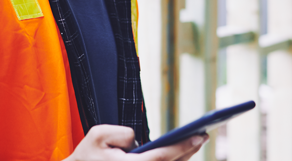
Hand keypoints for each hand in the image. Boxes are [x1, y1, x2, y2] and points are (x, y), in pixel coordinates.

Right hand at [65, 125, 207, 160]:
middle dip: (189, 150)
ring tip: (195, 142)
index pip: (162, 157)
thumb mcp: (98, 135)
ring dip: (184, 158)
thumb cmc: (88, 155)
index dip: (183, 146)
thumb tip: (139, 140)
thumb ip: (121, 132)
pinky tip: (182, 152)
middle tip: (203, 136)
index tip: (199, 136)